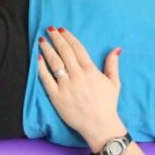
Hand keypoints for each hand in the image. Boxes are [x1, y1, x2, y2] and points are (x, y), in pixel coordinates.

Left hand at [37, 27, 123, 147]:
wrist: (99, 125)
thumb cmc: (108, 104)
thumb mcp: (114, 83)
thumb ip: (112, 64)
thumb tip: (116, 49)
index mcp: (90, 70)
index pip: (77, 48)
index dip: (68, 37)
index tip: (61, 29)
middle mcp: (77, 76)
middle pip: (64, 52)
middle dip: (56, 38)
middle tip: (49, 29)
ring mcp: (66, 86)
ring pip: (54, 63)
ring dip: (47, 49)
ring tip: (42, 40)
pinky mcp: (56, 97)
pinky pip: (46, 80)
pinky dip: (41, 68)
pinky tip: (38, 59)